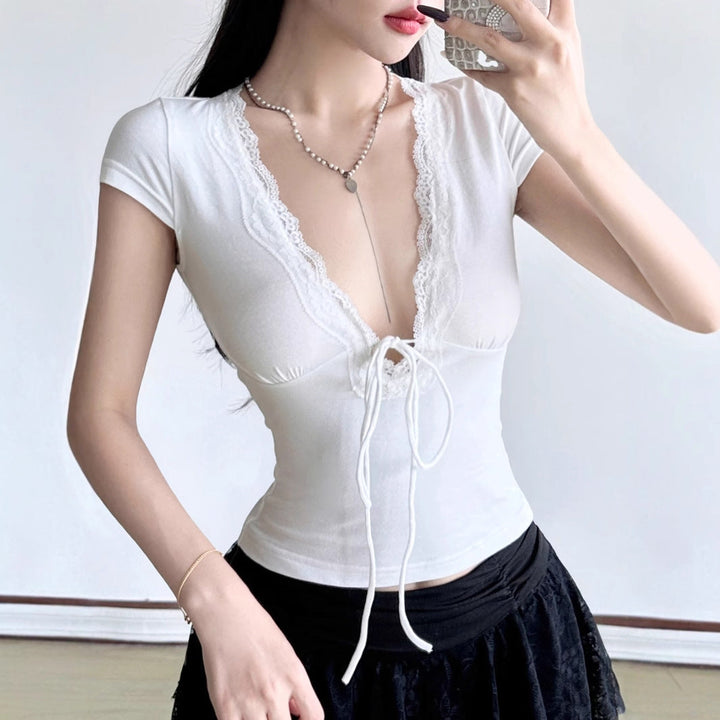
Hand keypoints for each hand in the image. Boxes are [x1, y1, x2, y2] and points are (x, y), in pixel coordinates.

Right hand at [189, 588, 324, 719]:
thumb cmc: (255, 627)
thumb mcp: (286, 653)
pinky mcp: (225, 706)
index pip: (314, 716)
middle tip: (274, 715)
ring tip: (258, 714)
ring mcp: (250, 701)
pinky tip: (242, 717)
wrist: (226, 615)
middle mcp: (275, 691)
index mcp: (294, 676)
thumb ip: (294, 685)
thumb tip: (297, 709)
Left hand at [432, 0, 595, 158]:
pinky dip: (468, 67)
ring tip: (445, 21)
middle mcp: (550, 45)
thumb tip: (524, 11)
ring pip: (489, 39)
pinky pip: (483, 74)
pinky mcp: (514, 90)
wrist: (570, 129)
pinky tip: (457, 59)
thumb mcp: (568, 51)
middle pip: (518, 4)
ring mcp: (530, 67)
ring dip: (462, 28)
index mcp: (565, 31)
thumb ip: (551, 28)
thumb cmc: (566, 90)